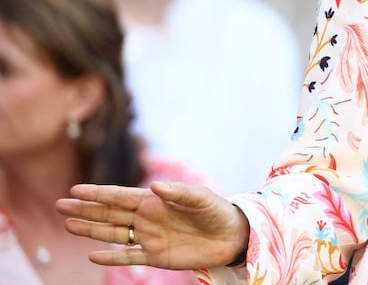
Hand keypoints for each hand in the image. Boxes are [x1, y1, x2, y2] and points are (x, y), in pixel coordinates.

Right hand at [55, 181, 248, 269]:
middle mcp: (148, 218)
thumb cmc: (217, 211)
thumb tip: (154, 186)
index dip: (98, 193)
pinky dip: (112, 257)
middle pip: (110, 214)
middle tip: (60, 205)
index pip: (120, 196)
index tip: (75, 190)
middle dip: (85, 209)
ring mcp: (150, 237)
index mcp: (155, 201)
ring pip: (114, 234)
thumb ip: (179, 192)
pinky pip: (130, 257)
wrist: (232, 236)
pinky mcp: (156, 256)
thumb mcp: (201, 198)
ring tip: (68, 225)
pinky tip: (93, 255)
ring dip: (91, 230)